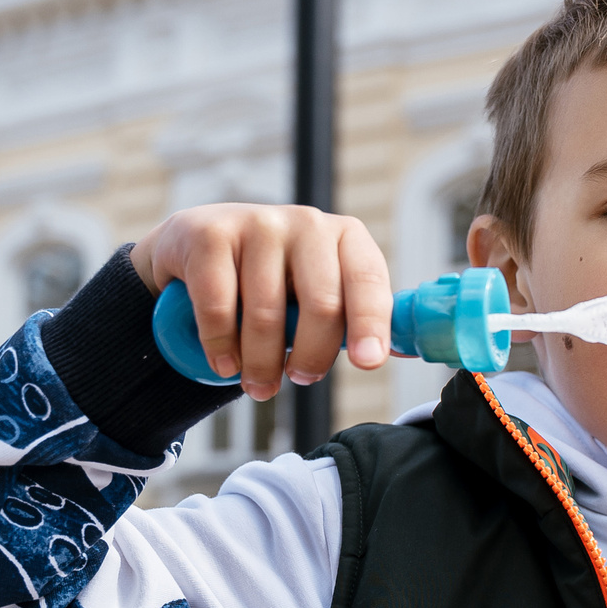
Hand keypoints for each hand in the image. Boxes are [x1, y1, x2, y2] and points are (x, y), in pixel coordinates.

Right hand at [129, 205, 393, 400]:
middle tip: (300, 379)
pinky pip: (220, 307)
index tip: (368, 362)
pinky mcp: (210, 234)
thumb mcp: (321, 290)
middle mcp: (307, 223)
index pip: (368, 281)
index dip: (370, 323)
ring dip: (262, 364)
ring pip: (267, 314)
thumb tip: (409, 347)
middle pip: (322, 304)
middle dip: (311, 356)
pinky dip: (222, 347)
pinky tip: (225, 364)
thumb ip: (357, 316)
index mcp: (347, 238)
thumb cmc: (275, 281)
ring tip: (259, 384)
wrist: (197, 248)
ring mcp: (257, 223)